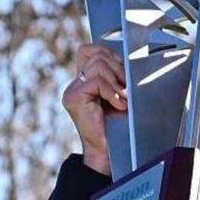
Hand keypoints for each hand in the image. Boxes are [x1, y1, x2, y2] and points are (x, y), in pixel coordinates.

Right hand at [61, 43, 127, 175]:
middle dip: (118, 68)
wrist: (108, 150)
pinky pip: (97, 81)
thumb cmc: (116, 126)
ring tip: (123, 98)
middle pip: (97, 54)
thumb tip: (128, 60)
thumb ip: (117, 77)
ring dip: (117, 81)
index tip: (123, 74)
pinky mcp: (73, 97)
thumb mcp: (119, 95)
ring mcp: (72, 89)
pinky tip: (118, 105)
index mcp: (85, 79)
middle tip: (126, 89)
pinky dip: (112, 92)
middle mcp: (76, 82)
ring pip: (98, 65)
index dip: (109, 54)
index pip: (91, 50)